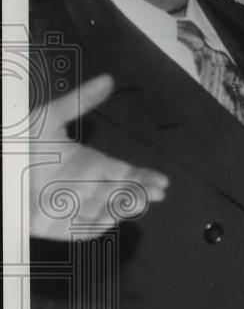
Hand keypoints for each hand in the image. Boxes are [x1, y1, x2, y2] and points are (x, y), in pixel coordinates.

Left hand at [29, 75, 168, 240]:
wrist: (1, 177)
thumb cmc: (22, 146)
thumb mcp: (48, 118)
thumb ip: (80, 101)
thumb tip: (108, 79)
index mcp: (96, 166)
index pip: (129, 174)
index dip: (147, 178)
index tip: (162, 181)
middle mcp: (93, 188)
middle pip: (126, 194)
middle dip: (142, 194)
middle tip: (154, 193)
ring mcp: (81, 209)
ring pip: (111, 212)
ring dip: (126, 208)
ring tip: (137, 201)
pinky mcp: (66, 228)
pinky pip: (88, 229)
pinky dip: (100, 224)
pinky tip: (111, 217)